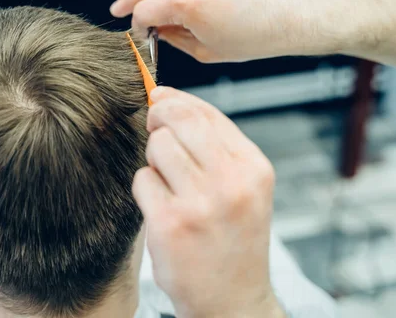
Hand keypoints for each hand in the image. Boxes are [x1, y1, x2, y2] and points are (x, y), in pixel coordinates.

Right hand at [110, 0, 327, 62]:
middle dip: (128, 0)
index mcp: (186, 3)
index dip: (136, 25)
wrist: (288, 14)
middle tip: (117, 7)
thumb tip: (158, 29)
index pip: (144, 12)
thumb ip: (174, 38)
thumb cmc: (255, 35)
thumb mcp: (206, 49)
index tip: (138, 31)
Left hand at [132, 87, 284, 317]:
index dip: (177, 100)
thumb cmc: (234, 238)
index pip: (208, 113)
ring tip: (168, 183)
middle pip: (179, 120)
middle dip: (159, 118)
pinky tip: (162, 208)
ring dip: (154, 160)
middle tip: (154, 128)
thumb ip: (215, 145)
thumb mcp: (244, 187)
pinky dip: (145, 190)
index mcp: (254, 167)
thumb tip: (168, 99)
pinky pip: (142, 180)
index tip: (160, 97)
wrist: (234, 300)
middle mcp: (232, 182)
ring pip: (157, 146)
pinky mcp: (171, 224)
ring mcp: (201, 203)